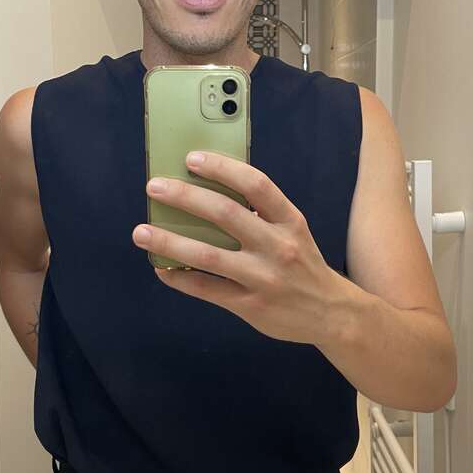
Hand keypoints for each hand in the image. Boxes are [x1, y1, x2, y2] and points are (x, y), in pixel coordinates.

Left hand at [132, 150, 360, 344]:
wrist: (331, 313)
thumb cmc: (302, 261)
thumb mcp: (293, 228)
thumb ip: (261, 211)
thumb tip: (209, 188)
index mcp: (289, 220)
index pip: (255, 184)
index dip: (222, 168)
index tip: (191, 159)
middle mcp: (278, 246)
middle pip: (225, 214)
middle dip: (185, 197)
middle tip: (154, 187)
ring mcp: (263, 278)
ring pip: (208, 255)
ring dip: (170, 241)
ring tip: (141, 232)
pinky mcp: (251, 306)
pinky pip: (207, 289)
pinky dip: (180, 277)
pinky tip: (161, 267)